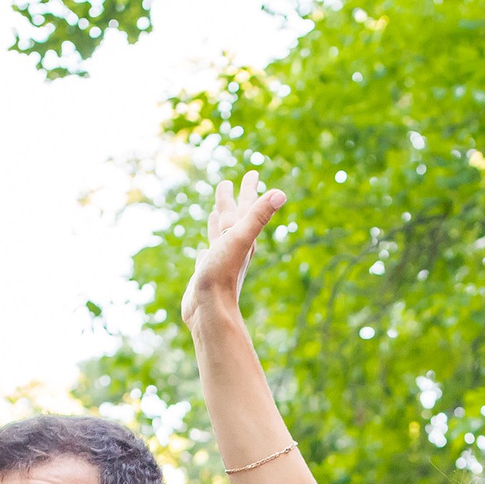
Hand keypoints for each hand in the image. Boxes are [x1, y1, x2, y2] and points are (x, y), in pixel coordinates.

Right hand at [182, 171, 284, 329]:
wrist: (209, 311)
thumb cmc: (222, 274)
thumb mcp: (239, 239)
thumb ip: (258, 217)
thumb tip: (281, 193)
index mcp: (242, 237)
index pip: (247, 207)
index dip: (249, 189)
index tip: (252, 172)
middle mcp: (233, 248)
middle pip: (233, 218)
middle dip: (232, 200)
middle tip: (227, 183)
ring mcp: (219, 261)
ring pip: (220, 236)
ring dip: (218, 223)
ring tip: (214, 213)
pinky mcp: (206, 275)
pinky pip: (207, 257)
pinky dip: (206, 249)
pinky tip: (203, 251)